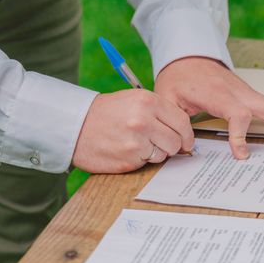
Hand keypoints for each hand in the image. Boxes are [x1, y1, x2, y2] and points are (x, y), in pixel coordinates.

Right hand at [72, 90, 193, 172]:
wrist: (76, 125)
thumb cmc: (107, 112)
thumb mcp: (134, 100)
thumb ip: (159, 111)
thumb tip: (183, 130)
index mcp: (148, 101)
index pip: (182, 122)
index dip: (187, 134)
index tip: (187, 141)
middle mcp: (144, 120)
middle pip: (176, 141)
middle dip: (173, 145)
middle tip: (162, 144)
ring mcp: (136, 141)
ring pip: (164, 154)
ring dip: (156, 152)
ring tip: (138, 143)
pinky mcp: (129, 159)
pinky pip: (148, 163)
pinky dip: (142, 159)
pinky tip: (128, 150)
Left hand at [155, 57, 263, 158]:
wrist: (186, 54)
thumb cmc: (178, 75)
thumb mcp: (167, 97)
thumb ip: (175, 121)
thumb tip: (186, 146)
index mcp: (218, 93)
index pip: (238, 114)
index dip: (241, 135)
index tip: (241, 155)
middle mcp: (238, 91)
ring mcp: (247, 91)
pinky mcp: (250, 94)